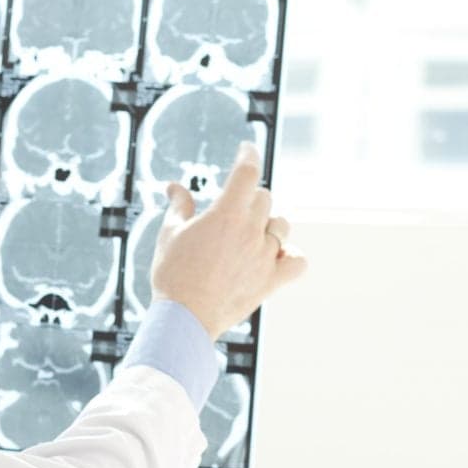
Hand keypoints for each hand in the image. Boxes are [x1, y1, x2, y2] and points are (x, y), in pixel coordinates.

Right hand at [150, 141, 307, 339]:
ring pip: (280, 226)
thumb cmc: (173, 275)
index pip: (247, 172)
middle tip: (233, 210)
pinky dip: (291, 257)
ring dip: (267, 224)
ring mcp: (263, 256)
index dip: (249, 155)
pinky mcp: (270, 281)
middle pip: (264, 198)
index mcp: (226, 214)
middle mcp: (250, 231)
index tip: (246, 149)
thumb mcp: (170, 234)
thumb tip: (173, 186)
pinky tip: (277, 256)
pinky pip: (297, 262)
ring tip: (249, 235)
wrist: (184, 318)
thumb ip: (179, 206)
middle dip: (249, 198)